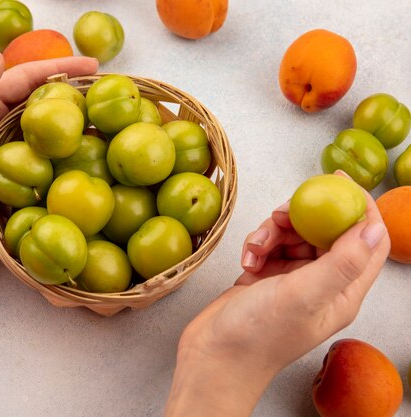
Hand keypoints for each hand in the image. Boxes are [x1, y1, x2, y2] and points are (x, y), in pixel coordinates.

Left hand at [0, 52, 98, 256]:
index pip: (27, 78)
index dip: (60, 68)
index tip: (94, 66)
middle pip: (42, 100)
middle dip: (73, 91)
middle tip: (107, 93)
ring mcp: (8, 152)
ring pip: (47, 129)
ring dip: (73, 122)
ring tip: (106, 121)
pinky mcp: (15, 177)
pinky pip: (45, 159)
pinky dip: (65, 153)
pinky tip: (87, 155)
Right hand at [165, 173, 389, 415]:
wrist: (213, 356)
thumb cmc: (259, 334)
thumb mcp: (304, 294)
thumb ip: (342, 261)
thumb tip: (373, 226)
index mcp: (342, 292)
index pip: (367, 241)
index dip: (359, 208)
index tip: (338, 182)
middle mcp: (321, 284)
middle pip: (325, 232)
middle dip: (303, 218)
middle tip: (282, 214)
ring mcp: (293, 281)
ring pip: (293, 236)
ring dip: (272, 233)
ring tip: (255, 248)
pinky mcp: (267, 278)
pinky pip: (269, 246)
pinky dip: (257, 245)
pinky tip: (246, 259)